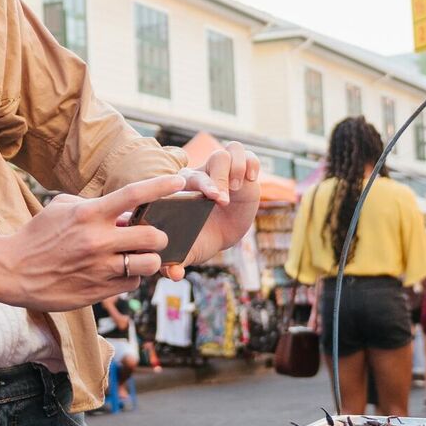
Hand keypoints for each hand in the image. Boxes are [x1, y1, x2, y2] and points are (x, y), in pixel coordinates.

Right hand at [0, 175, 180, 311]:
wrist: (13, 271)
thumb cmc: (37, 235)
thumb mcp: (61, 208)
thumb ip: (93, 205)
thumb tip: (122, 211)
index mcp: (89, 214)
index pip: (133, 195)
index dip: (161, 185)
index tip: (180, 180)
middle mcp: (98, 241)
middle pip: (153, 236)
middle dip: (159, 235)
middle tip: (152, 236)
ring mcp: (100, 268)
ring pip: (149, 264)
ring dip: (149, 259)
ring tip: (137, 255)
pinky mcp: (99, 291)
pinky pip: (133, 283)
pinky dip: (131, 277)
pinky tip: (118, 272)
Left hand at [171, 142, 261, 277]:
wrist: (218, 236)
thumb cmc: (198, 239)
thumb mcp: (188, 250)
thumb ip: (177, 261)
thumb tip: (174, 275)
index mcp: (185, 187)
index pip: (192, 176)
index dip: (204, 183)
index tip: (215, 199)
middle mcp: (204, 173)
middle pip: (214, 160)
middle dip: (219, 178)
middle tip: (224, 200)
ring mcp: (224, 171)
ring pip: (230, 150)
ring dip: (237, 166)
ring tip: (237, 187)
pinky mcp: (243, 173)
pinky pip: (248, 154)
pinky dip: (252, 163)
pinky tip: (251, 179)